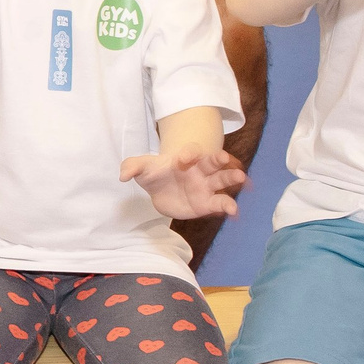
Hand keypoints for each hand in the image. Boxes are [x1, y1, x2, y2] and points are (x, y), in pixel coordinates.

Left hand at [118, 148, 245, 219]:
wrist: (162, 190)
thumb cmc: (155, 173)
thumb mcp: (141, 168)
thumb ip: (131, 167)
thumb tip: (122, 175)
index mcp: (185, 158)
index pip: (191, 151)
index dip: (189, 153)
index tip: (184, 158)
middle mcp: (200, 170)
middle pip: (213, 162)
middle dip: (220, 159)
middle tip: (225, 158)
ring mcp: (206, 186)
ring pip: (222, 180)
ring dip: (232, 178)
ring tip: (241, 179)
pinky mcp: (207, 203)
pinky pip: (220, 203)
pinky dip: (229, 207)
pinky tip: (234, 212)